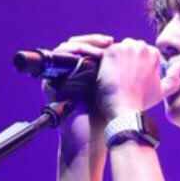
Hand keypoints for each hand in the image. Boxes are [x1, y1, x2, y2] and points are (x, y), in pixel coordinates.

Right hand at [42, 33, 114, 158]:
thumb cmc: (104, 119)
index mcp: (83, 74)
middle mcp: (69, 74)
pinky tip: (85, 54)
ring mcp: (59, 79)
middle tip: (108, 41)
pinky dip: (69, 54)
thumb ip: (115, 72)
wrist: (88, 138)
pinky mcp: (50, 85)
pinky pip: (56, 62)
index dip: (99, 43)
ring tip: (98, 47)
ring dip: (83, 45)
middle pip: (77, 46)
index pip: (88, 49)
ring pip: (66, 50)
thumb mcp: (112, 91)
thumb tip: (129, 51)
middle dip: (93, 41)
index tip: (114, 42)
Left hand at [96, 38, 179, 119]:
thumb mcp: (162, 93)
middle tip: (123, 76)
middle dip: (127, 59)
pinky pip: (107, 51)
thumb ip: (174, 79)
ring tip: (115, 76)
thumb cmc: (142, 102)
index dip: (136, 64)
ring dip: (117, 59)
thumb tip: (178, 66)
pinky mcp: (111, 51)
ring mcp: (125, 47)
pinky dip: (106, 61)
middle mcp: (141, 47)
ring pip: (119, 48)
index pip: (142, 52)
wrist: (123, 108)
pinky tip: (107, 74)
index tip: (132, 77)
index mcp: (153, 53)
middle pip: (131, 47)